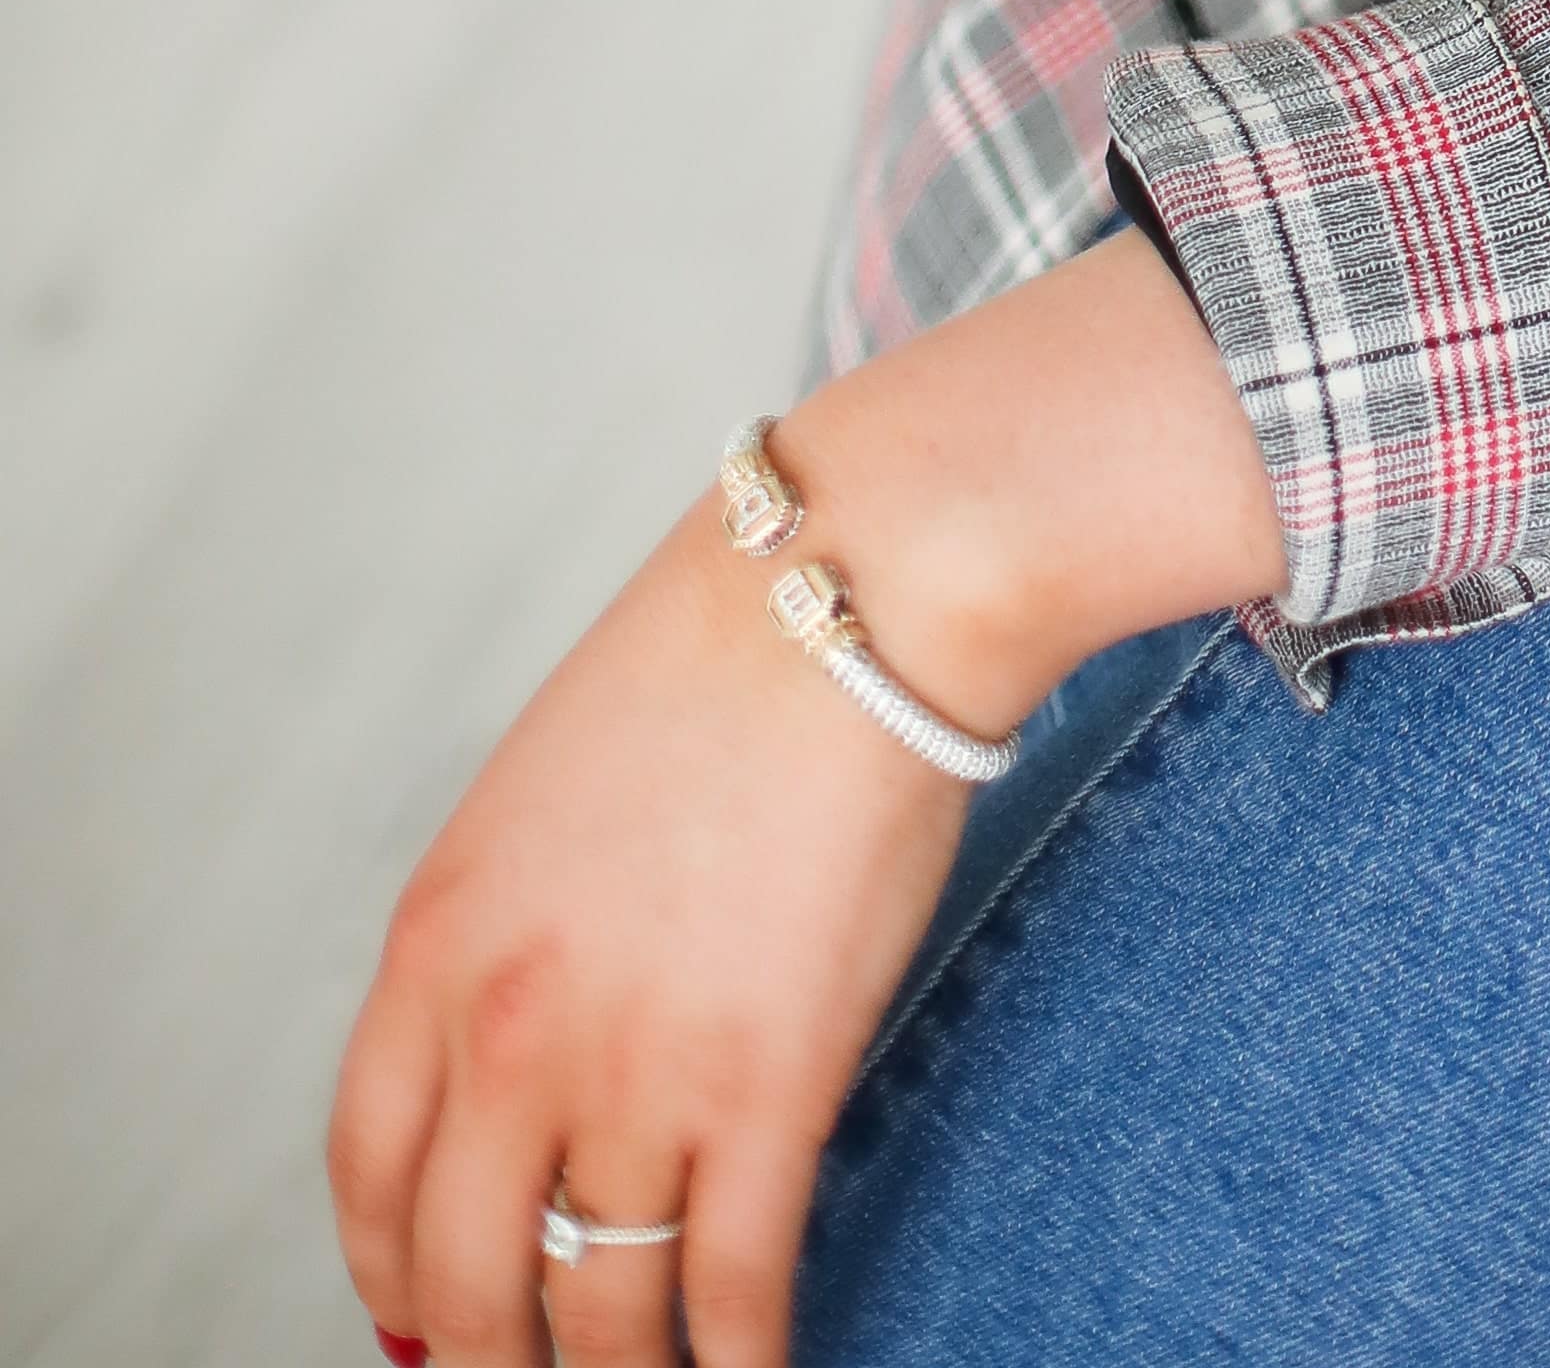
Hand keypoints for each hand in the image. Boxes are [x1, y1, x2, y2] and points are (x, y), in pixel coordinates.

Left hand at [327, 233, 1283, 1367]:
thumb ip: (513, 936)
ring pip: (597, 1315)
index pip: (367, 1179)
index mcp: (438, 945)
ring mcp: (634, 1074)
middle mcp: (509, 1032)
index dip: (395, 1274)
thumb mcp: (545, 796)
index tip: (431, 1312)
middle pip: (464, 1280)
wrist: (859, 583)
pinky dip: (737, 1361)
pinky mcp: (766, 1092)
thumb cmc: (725, 659)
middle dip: (498, 1359)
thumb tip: (527, 1075)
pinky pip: (732, 1291)